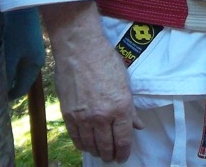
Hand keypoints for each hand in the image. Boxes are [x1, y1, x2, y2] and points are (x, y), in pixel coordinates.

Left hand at [2, 8, 45, 99]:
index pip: (21, 89)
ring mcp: (31, 50)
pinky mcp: (26, 41)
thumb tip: (2, 90)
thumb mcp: (11, 56)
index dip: (9, 97)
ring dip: (8, 74)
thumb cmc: (17, 33)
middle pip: (21, 79)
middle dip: (8, 86)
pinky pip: (17, 59)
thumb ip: (8, 75)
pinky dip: (9, 64)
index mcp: (34, 66)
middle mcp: (35, 59)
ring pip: (18, 69)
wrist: (22, 7)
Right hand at [42, 2, 142, 162]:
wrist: (80, 49)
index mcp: (120, 107)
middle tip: (112, 157)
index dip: (123, 152)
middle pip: (106, 146)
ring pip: (90, 145)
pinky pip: (75, 137)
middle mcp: (102, 116)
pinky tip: (86, 144)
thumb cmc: (105, 61)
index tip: (123, 157)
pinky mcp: (68, 115)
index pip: (123, 140)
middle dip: (110, 155)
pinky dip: (82, 144)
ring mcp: (83, 117)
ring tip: (100, 152)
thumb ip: (130, 109)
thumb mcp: (125, 82)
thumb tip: (137, 126)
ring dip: (96, 151)